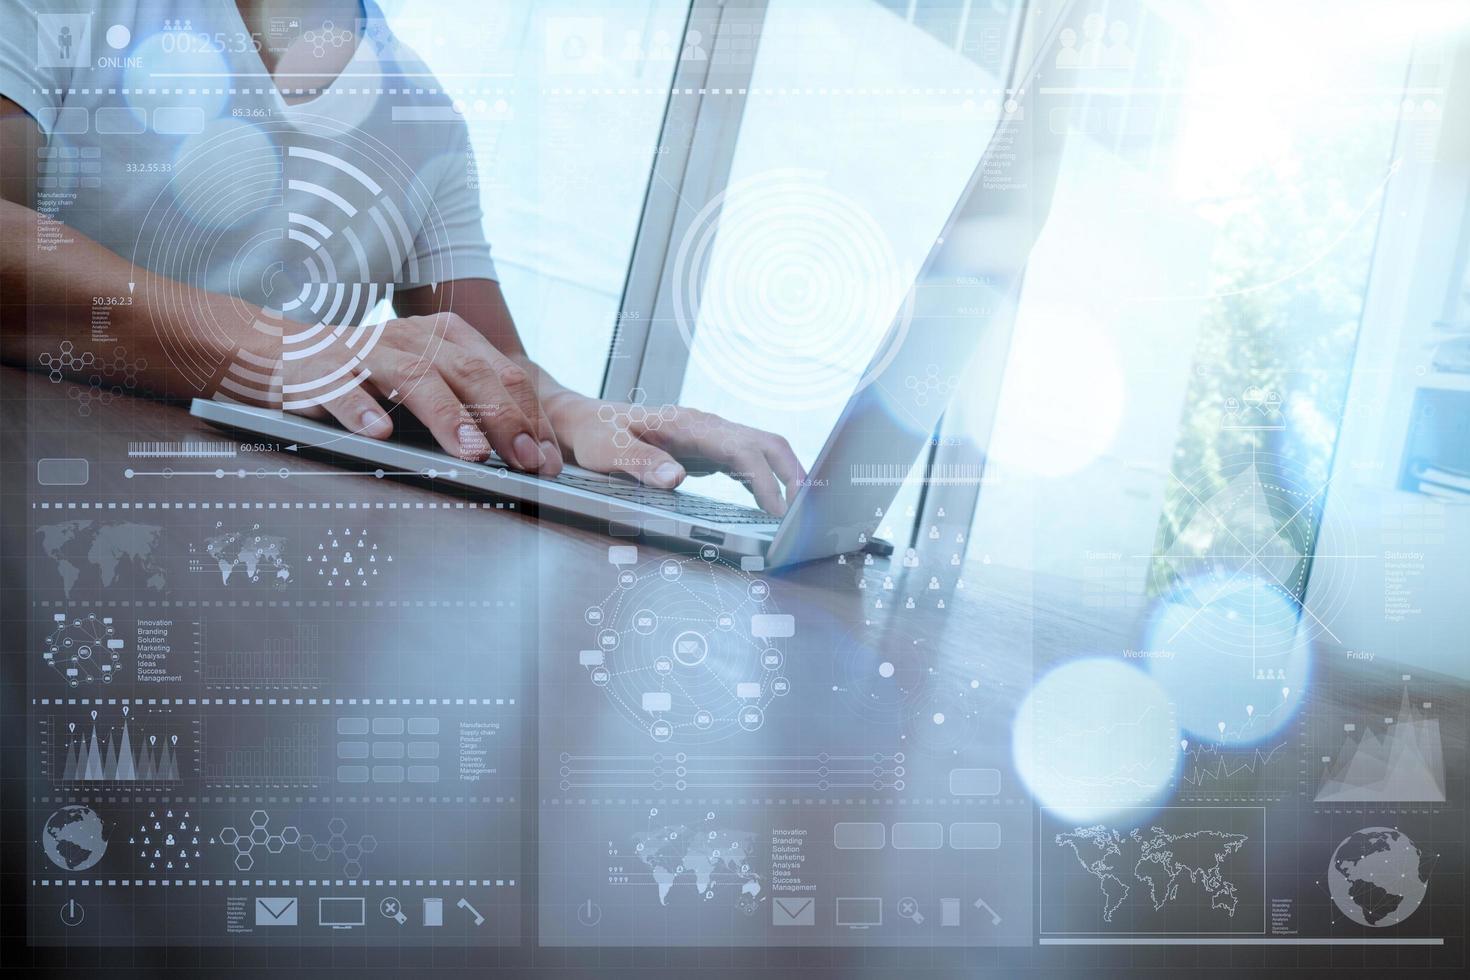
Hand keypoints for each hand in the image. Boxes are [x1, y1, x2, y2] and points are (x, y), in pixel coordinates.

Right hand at [282, 311, 564, 475]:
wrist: (282, 353)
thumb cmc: (371, 380)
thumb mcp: (429, 384)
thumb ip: (473, 407)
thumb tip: (530, 453)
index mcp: (447, 337)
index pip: (504, 374)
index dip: (530, 418)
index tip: (548, 461)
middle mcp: (413, 338)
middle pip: (470, 373)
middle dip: (504, 419)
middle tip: (525, 461)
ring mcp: (367, 351)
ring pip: (416, 377)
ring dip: (448, 417)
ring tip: (471, 452)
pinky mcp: (321, 369)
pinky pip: (344, 388)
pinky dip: (361, 410)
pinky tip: (379, 433)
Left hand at [545, 392, 806, 515]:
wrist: (586, 420)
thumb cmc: (595, 433)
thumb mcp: (608, 450)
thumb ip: (641, 463)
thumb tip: (677, 479)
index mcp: (687, 425)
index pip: (742, 449)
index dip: (765, 479)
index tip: (777, 509)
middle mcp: (706, 426)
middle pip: (766, 442)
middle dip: (792, 473)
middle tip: (806, 510)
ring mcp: (709, 436)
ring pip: (762, 450)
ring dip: (785, 477)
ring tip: (799, 512)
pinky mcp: (707, 449)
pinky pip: (747, 461)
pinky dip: (766, 481)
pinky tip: (771, 504)